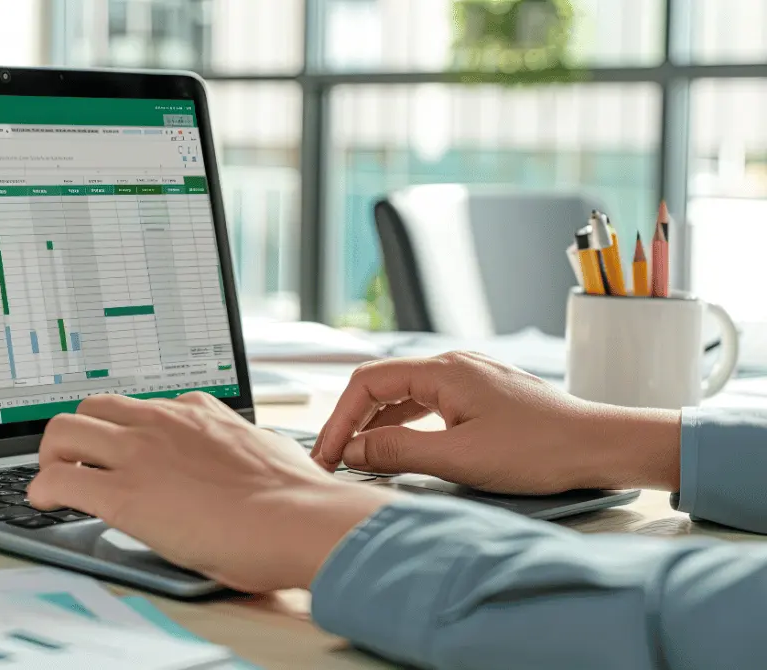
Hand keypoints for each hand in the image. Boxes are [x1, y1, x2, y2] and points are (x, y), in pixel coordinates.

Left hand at [27, 392, 396, 592]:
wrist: (298, 517)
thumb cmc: (295, 495)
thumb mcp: (264, 447)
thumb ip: (239, 442)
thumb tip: (246, 450)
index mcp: (195, 412)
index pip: (140, 405)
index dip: (120, 427)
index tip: (115, 445)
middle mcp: (161, 423)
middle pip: (90, 406)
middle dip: (75, 432)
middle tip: (73, 460)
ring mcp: (139, 455)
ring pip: (64, 432)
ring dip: (51, 455)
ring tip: (53, 479)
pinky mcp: (123, 495)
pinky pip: (60, 480)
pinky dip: (43, 489)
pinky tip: (44, 502)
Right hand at [312, 351, 681, 493]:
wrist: (601, 446)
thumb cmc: (540, 450)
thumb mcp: (459, 458)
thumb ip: (398, 451)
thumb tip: (352, 451)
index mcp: (444, 370)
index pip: (367, 384)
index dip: (339, 420)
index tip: (326, 457)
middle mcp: (453, 365)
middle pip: (381, 386)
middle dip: (352, 423)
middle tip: (334, 462)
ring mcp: (468, 378)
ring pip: (404, 396)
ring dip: (377, 426)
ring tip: (359, 460)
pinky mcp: (482, 396)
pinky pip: (427, 404)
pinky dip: (404, 426)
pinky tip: (399, 449)